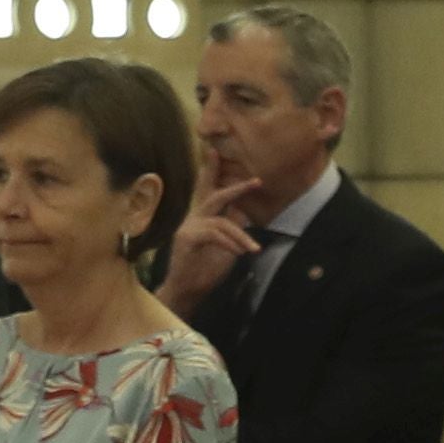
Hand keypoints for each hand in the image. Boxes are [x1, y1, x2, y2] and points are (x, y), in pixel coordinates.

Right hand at [161, 172, 269, 309]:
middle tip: (257, 181)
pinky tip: (239, 253)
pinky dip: (229, 242)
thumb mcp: (226, 245)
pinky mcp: (186, 240)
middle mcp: (193, 218)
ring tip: (253, 249)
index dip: (212, 170)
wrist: (187, 291)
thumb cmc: (206, 269)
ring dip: (241, 236)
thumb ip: (231, 228)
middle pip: (213, 195)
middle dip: (236, 187)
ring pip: (221, 222)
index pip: (207, 190)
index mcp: (202, 217)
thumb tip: (244, 212)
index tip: (215, 151)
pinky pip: (214, 234)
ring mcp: (188, 227)